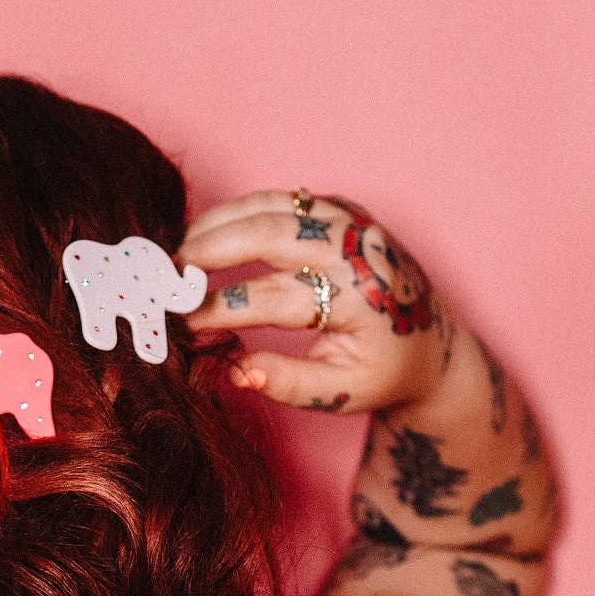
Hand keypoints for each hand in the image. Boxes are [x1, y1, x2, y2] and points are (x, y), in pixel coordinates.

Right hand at [176, 189, 455, 414]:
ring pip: (272, 206)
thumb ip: (287, 384)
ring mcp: (348, 221)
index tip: (178, 323)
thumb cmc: (382, 372)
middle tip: (164, 273)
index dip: (218, 309)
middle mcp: (354, 248)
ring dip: (217, 224)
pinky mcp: (339, 210)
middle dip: (210, 250)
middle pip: (270, 233)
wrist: (430, 339)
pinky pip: (280, 201)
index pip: (271, 299)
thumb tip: (234, 370)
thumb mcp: (341, 394)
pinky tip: (204, 235)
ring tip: (175, 252)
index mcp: (357, 297)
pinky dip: (238, 213)